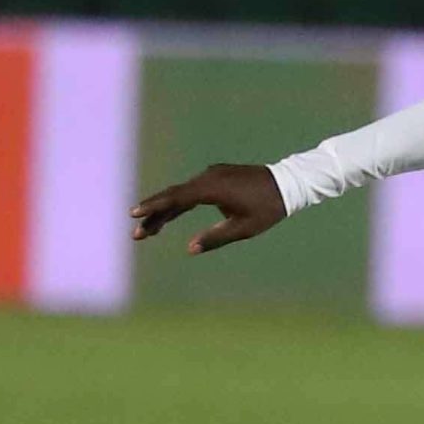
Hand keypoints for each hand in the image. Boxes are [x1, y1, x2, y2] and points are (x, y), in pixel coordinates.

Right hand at [130, 163, 285, 253]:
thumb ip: (215, 238)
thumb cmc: (268, 208)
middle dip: (154, 215)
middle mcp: (207, 177)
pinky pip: (193, 190)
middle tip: (137, 234)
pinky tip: (171, 215)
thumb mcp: (244, 228)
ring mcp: (212, 174)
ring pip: (182, 194)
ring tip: (150, 230)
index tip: (134, 215)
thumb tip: (190, 249)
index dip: (154, 208)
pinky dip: (180, 202)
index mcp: (211, 188)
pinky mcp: (218, 175)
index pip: (175, 198)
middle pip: (174, 197)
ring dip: (166, 211)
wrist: (289, 183)